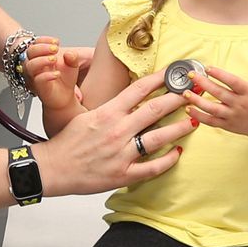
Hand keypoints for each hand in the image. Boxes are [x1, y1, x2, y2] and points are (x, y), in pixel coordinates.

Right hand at [20, 40, 78, 110]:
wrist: (64, 97)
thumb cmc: (65, 80)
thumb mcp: (72, 65)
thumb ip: (72, 57)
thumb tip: (69, 53)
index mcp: (42, 56)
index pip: (36, 43)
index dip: (44, 40)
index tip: (56, 42)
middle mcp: (36, 65)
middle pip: (30, 51)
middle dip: (42, 48)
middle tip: (55, 49)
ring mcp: (36, 76)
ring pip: (30, 65)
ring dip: (42, 60)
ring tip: (54, 59)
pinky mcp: (39, 87)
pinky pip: (38, 79)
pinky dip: (47, 75)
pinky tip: (57, 74)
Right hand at [30, 71, 187, 195]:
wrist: (53, 168)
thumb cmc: (67, 143)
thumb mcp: (86, 116)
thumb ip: (110, 108)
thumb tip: (129, 99)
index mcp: (108, 113)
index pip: (138, 89)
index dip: (159, 79)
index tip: (173, 72)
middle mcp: (117, 131)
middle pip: (155, 109)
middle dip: (177, 99)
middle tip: (193, 92)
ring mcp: (122, 154)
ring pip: (159, 138)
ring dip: (180, 128)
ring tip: (195, 121)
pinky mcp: (123, 174)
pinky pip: (152, 167)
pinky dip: (167, 160)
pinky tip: (177, 153)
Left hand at [187, 53, 247, 139]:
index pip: (233, 82)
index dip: (220, 75)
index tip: (208, 68)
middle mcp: (240, 104)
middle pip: (219, 94)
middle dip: (204, 84)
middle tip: (191, 75)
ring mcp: (232, 116)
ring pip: (212, 109)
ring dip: (198, 101)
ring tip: (185, 93)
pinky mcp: (226, 125)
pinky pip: (211, 121)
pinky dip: (199, 116)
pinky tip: (189, 109)